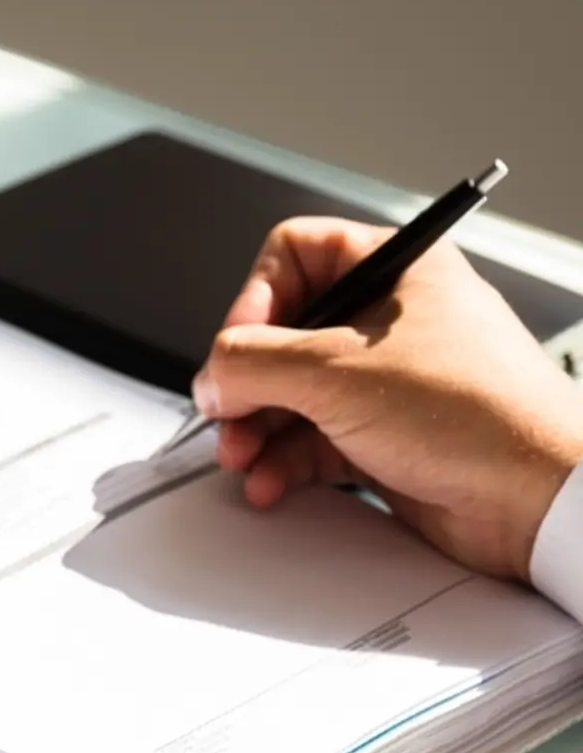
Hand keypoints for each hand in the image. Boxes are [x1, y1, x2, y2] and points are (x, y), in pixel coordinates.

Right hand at [193, 220, 582, 580]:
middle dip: (246, 382)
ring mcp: (387, 382)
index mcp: (397, 270)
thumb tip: (211, 373)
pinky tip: (271, 481)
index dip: (255, 298)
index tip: (237, 346)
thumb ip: (251, 363)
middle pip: (282, 334)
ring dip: (256, 430)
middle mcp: (392, 321)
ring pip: (291, 393)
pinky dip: (283, 462)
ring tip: (243, 457)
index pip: (296, 254)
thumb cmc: (480, 413)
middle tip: (227, 412)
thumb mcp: (335, 371)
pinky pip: (312, 440)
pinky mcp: (385, 438)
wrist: (540, 498)